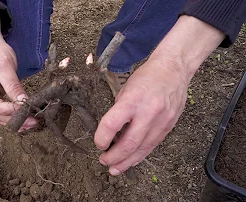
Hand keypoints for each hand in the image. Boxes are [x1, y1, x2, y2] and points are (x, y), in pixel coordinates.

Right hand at [0, 7, 37, 128]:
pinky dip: (13, 116)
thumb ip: (12, 84)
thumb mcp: (4, 64)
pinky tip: (26, 120)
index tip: (23, 110)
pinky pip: (1, 111)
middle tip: (33, 121)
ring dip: (15, 121)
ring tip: (32, 122)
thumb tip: (23, 102)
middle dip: (13, 118)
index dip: (5, 109)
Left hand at [94, 15, 224, 174]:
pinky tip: (131, 161)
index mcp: (133, 99)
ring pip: (142, 148)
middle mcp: (148, 112)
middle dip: (114, 156)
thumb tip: (110, 133)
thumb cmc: (147, 77)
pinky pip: (152, 145)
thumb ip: (119, 111)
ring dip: (126, 162)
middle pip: (129, 143)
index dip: (102, 137)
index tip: (98, 143)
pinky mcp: (169, 126)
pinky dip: (140, 155)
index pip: (112, 124)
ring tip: (115, 169)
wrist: (174, 70)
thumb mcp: (126, 89)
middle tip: (103, 161)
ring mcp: (161, 121)